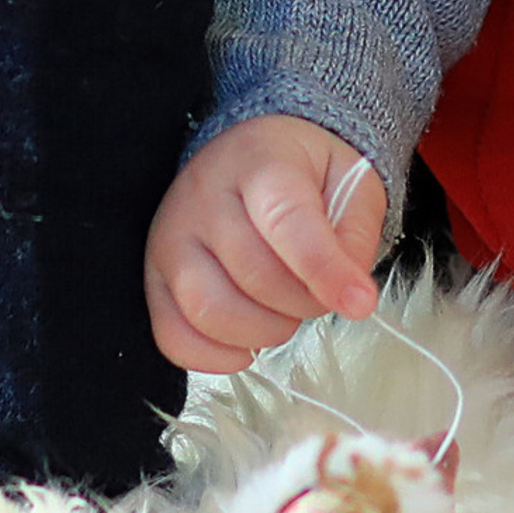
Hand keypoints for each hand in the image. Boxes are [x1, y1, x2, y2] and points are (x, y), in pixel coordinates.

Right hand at [146, 117, 388, 373]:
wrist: (250, 156)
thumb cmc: (304, 173)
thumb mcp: (350, 181)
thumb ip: (355, 234)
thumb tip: (350, 293)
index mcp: (260, 162)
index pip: (287, 220)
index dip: (324, 269)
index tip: (359, 303)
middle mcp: (203, 196)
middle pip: (254, 275)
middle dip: (303, 302)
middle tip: (318, 294)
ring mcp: (171, 237)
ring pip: (209, 310)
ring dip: (263, 331)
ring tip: (283, 312)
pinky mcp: (154, 277)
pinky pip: (172, 336)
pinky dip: (215, 357)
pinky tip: (247, 342)